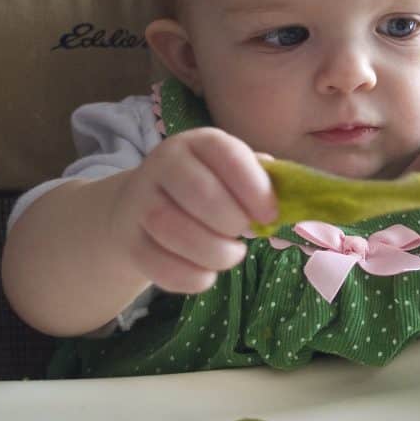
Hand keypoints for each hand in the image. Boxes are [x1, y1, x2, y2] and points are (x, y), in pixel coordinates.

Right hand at [112, 128, 278, 293]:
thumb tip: (291, 191)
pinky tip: (206, 274)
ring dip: (214, 253)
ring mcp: (140, 201)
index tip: (271, 215)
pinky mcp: (128, 239)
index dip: (254, 187)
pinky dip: (190, 277)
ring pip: (175, 230)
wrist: (140, 210)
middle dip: (232, 222)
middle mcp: (164, 164)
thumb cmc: (204, 191)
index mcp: (199, 143)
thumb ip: (261, 180)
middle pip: (201, 193)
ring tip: (229, 255)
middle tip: (244, 235)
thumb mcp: (231, 175)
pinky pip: (158, 264)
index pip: (227, 154)